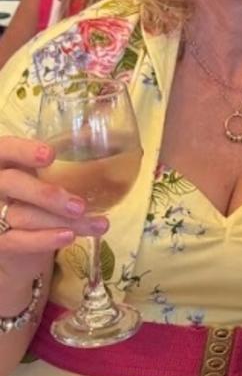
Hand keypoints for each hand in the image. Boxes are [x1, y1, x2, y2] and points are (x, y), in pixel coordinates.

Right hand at [0, 136, 107, 266]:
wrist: (15, 227)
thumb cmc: (32, 187)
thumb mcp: (41, 168)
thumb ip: (63, 153)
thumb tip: (94, 134)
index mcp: (3, 160)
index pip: (6, 149)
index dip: (24, 151)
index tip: (50, 155)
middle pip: (13, 184)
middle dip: (47, 195)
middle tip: (79, 206)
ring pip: (24, 216)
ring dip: (62, 222)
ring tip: (97, 224)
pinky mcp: (0, 240)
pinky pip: (19, 241)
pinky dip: (44, 240)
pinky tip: (69, 236)